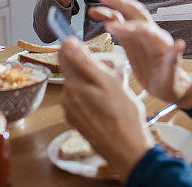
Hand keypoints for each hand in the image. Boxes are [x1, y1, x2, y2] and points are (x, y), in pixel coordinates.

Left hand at [59, 37, 154, 181]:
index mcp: (72, 85)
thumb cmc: (123, 116)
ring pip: (81, 84)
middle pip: (74, 69)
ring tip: (116, 90)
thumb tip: (67, 42)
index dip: (81, 48)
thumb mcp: (108, 82)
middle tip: (114, 72)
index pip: (64, 53)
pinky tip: (110, 104)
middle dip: (93, 66)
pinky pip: (83, 99)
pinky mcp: (78, 121)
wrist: (127, 150)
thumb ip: (85, 61)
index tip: (98, 55)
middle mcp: (66, 97)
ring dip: (96, 81)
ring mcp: (71, 111)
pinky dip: (95, 96)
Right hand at [88, 0, 191, 107]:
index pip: (143, 29)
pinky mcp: (131, 40)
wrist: (167, 85)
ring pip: (125, 15)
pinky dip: (108, 18)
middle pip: (134, 12)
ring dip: (110, 8)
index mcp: (160, 41)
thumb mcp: (172, 76)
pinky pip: (119, 25)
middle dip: (118, 1)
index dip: (126, 27)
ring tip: (93, 8)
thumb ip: (174, 59)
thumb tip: (180, 44)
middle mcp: (150, 33)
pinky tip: (98, 15)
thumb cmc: (171, 82)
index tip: (109, 27)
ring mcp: (140, 35)